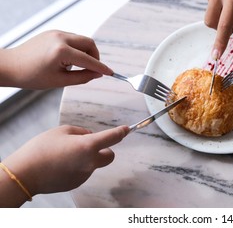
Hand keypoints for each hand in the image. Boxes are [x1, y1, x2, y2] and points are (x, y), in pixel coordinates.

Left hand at [0, 30, 112, 88]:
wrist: (10, 66)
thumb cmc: (31, 76)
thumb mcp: (60, 81)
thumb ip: (82, 77)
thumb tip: (97, 74)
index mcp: (61, 51)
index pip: (89, 60)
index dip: (101, 67)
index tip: (110, 73)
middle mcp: (60, 38)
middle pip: (89, 43)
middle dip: (95, 56)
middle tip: (93, 69)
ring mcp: (56, 33)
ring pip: (81, 39)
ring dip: (85, 51)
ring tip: (78, 65)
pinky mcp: (52, 32)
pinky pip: (72, 38)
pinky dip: (76, 48)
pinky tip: (69, 59)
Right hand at [1, 125, 128, 204]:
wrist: (25, 174)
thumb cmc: (41, 149)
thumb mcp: (62, 131)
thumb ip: (80, 132)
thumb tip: (89, 136)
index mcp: (88, 146)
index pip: (112, 138)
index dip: (121, 132)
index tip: (126, 129)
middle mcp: (90, 162)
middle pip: (110, 156)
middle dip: (105, 149)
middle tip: (91, 145)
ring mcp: (84, 175)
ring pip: (94, 163)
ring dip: (87, 158)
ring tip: (66, 154)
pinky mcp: (77, 183)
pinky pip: (83, 171)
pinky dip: (78, 167)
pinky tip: (62, 164)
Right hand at [204, 0, 232, 57]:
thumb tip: (228, 30)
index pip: (224, 25)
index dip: (220, 42)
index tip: (215, 56)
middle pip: (210, 23)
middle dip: (218, 28)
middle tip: (232, 18)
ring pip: (210, 15)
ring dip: (220, 15)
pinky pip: (211, 4)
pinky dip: (219, 4)